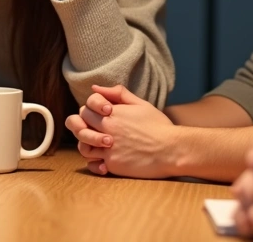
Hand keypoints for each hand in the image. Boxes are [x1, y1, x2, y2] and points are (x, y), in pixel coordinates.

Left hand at [66, 84, 181, 178]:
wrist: (172, 150)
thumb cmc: (158, 126)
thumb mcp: (140, 104)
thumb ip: (118, 93)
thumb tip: (95, 87)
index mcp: (113, 112)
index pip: (86, 106)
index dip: (91, 109)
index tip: (104, 114)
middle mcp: (108, 128)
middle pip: (80, 124)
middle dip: (85, 125)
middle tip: (98, 130)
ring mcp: (108, 147)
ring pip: (83, 145)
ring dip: (88, 144)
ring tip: (101, 145)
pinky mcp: (112, 164)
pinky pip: (92, 163)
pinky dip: (95, 162)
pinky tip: (104, 161)